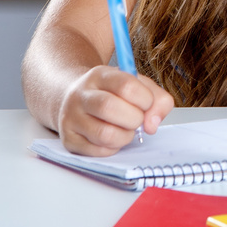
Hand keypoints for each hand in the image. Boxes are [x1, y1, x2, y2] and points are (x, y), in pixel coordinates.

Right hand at [57, 66, 173, 155]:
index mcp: (99, 75)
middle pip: (109, 107)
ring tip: (126, 130)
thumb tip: (152, 124)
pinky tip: (113, 138)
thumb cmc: (112, 94)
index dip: (145, 99)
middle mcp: (80, 95)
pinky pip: (98, 151)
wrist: (74, 100)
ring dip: (125, 137)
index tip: (147, 104)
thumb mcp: (136, 85)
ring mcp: (71, 118)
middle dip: (134, 119)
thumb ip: (157, 99)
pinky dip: (114, 148)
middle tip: (137, 119)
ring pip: (104, 134)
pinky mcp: (69, 140)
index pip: (126, 85)